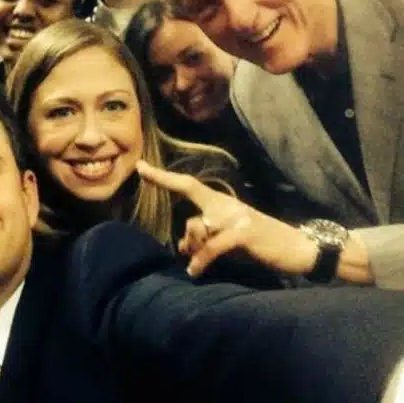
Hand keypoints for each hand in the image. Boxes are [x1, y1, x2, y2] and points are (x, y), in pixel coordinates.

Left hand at [136, 161, 317, 276]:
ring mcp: (236, 218)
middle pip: (190, 220)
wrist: (300, 249)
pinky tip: (195, 272)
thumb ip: (205, 238)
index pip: (187, 185)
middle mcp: (227, 205)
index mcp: (222, 203)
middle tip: (194, 257)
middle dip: (189, 242)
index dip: (162, 177)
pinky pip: (211, 248)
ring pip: (199, 233)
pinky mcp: (243, 234)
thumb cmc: (262, 245)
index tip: (140, 167)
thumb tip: (181, 247)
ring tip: (202, 265)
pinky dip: (202, 261)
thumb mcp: (229, 240)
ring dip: (198, 253)